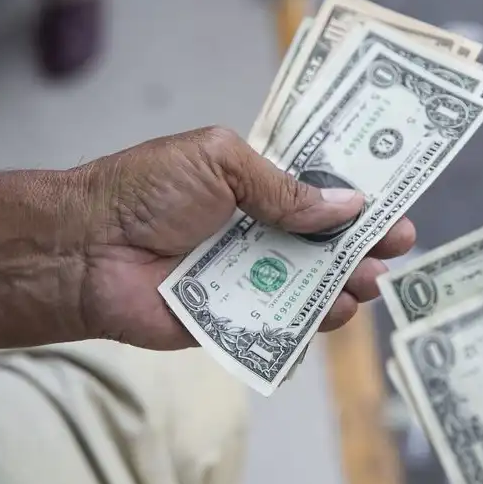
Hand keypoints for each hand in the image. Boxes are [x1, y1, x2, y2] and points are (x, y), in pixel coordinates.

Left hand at [0, 127, 414, 349]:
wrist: (85, 251)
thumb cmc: (145, 193)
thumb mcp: (220, 163)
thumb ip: (284, 187)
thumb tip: (348, 204)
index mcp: (254, 184)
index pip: (319, 190)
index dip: (358, 196)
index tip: (394, 203)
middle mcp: (257, 230)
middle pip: (326, 240)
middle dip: (365, 243)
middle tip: (398, 246)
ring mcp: (249, 276)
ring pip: (313, 282)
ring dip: (348, 281)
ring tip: (371, 282)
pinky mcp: (236, 318)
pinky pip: (284, 320)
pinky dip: (315, 318)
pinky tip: (338, 310)